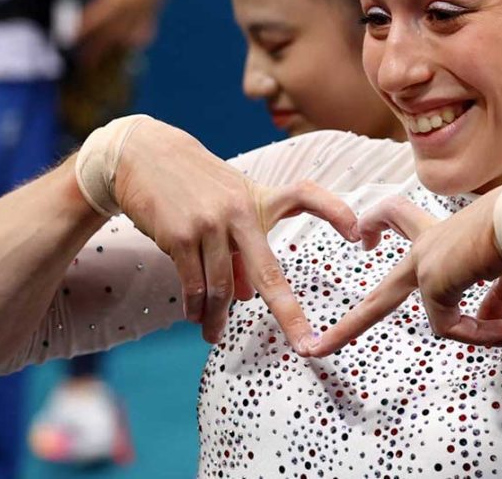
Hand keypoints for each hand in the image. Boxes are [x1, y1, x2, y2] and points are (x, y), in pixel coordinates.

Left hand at [75, 0, 175, 64]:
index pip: (94, 19)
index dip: (81, 29)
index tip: (70, 37)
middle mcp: (129, 11)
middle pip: (108, 36)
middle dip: (94, 49)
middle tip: (82, 61)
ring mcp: (141, 15)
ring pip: (124, 38)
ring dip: (112, 48)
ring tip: (100, 57)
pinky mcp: (151, 16)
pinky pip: (142, 35)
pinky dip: (133, 41)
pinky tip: (125, 43)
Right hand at [114, 118, 359, 350]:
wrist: (143, 156)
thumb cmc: (196, 185)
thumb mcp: (229, 205)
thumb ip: (245, 249)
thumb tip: (248, 297)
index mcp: (261, 198)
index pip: (306, 195)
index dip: (335, 212)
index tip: (358, 234)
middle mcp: (241, 211)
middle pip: (269, 272)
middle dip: (288, 313)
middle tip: (304, 345)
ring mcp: (210, 224)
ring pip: (223, 288)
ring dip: (219, 318)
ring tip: (214, 335)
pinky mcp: (180, 235)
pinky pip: (194, 284)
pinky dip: (196, 306)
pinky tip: (195, 316)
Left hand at [312, 191, 501, 356]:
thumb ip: (498, 300)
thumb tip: (497, 326)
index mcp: (443, 234)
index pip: (399, 222)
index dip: (379, 226)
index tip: (362, 238)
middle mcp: (427, 246)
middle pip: (380, 277)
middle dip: (354, 313)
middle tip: (321, 339)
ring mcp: (425, 262)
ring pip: (383, 301)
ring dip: (357, 327)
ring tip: (330, 348)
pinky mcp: (431, 279)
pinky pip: (450, 325)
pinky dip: (480, 335)